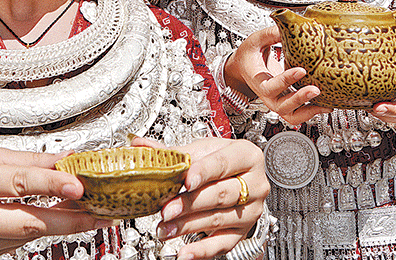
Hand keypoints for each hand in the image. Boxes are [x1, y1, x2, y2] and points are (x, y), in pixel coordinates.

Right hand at [0, 149, 112, 259]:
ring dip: (60, 224)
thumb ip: (25, 161)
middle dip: (69, 218)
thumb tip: (65, 160)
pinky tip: (49, 219)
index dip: (51, 184)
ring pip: (27, 236)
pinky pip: (17, 243)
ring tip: (85, 212)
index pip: (16, 183)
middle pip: (28, 221)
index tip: (79, 185)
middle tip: (99, 212)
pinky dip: (36, 230)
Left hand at [133, 137, 267, 259]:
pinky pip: (222, 243)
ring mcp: (250, 209)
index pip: (223, 164)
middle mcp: (254, 184)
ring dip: (188, 226)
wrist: (241, 175)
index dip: (203, 172)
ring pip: (218, 219)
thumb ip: (174, 151)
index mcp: (246, 156)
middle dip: (190, 203)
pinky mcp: (243, 231)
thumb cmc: (223, 160)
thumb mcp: (203, 150)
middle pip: (220, 194)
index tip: (186, 180)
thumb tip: (142, 146)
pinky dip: (202, 250)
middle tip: (166, 210)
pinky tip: (184, 253)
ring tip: (164, 229)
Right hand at [226, 27, 330, 125]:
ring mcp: (277, 101)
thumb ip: (271, 33)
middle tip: (316, 90)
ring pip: (291, 116)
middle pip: (282, 107)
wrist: (243, 68)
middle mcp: (268, 96)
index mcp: (258, 81)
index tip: (301, 70)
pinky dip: (312, 112)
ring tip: (326, 105)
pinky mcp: (287, 102)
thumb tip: (289, 25)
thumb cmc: (249, 56)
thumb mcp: (256, 40)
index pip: (270, 86)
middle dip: (300, 100)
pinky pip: (299, 114)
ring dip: (309, 112)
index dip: (286, 80)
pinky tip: (326, 104)